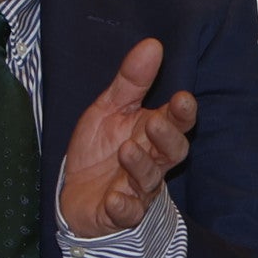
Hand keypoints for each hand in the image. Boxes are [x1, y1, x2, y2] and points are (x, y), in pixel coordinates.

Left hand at [58, 38, 197, 236]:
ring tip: (125, 151)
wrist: (75, 194)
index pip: (176, 122)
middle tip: (157, 123)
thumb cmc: (100, 149)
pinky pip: (126, 213)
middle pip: (172, 152)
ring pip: (149, 180)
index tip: (182, 98)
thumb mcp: (109, 109)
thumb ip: (131, 81)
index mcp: (152, 134)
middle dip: (168, 138)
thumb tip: (153, 44)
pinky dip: (122, 207)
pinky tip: (114, 199)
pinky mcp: (119, 213)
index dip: (181, 113)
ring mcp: (136, 189)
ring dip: (140, 166)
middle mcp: (151, 162)